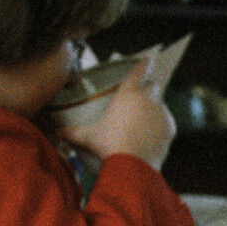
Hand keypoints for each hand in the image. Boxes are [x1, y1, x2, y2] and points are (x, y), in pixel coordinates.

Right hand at [58, 59, 175, 169]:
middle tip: (139, 97)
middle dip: (148, 88)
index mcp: (128, 93)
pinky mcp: (170, 128)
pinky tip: (150, 133)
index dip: (144, 64)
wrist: (133, 165)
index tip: (148, 60)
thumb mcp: (87, 136)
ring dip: (153, 109)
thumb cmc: (108, 146)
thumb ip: (71, 132)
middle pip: (153, 85)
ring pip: (160, 104)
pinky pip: (166, 121)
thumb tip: (56, 133)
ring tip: (142, 121)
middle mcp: (148, 99)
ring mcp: (161, 113)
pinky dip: (160, 125)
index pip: (139, 70)